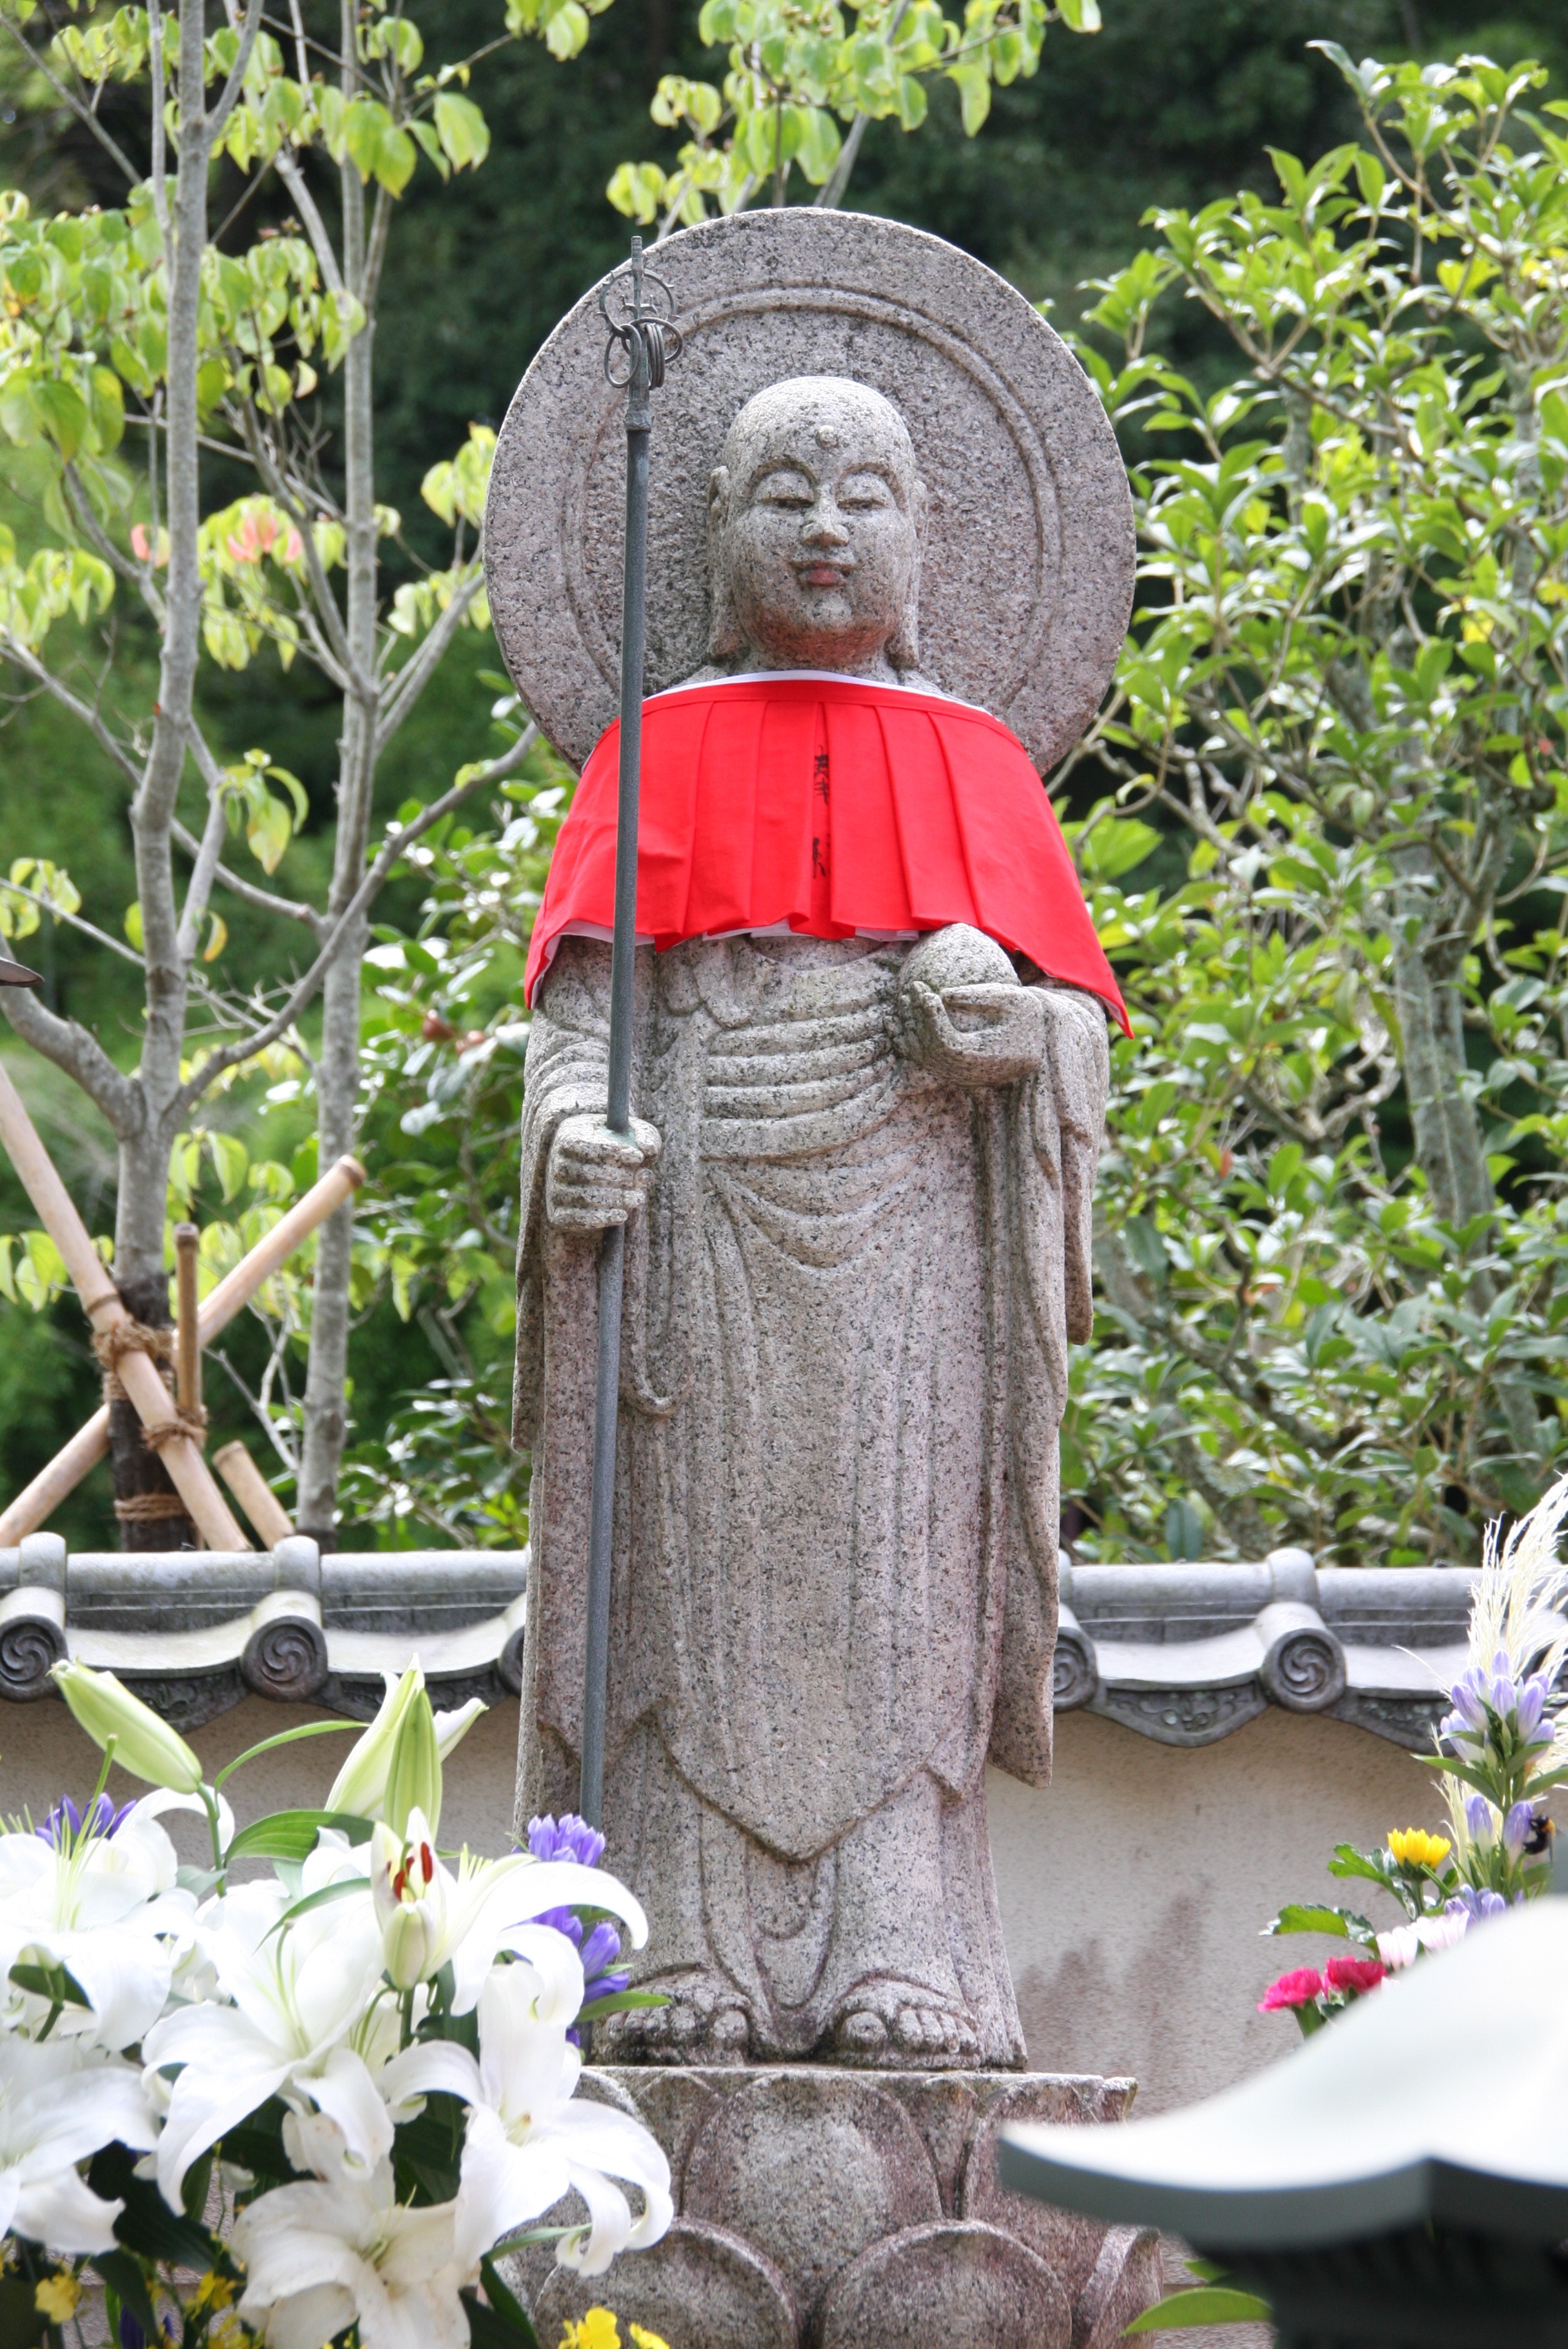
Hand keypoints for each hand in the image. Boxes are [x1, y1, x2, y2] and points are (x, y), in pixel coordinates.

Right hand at [545, 1113, 661, 1230]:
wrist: (595, 1171)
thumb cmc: (617, 1148)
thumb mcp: (632, 1134)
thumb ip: (645, 1135)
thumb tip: (648, 1149)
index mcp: (568, 1137)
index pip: (584, 1145)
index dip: (613, 1152)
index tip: (638, 1157)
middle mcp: (555, 1163)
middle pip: (586, 1173)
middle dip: (619, 1177)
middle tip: (641, 1178)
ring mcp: (554, 1190)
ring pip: (584, 1197)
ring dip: (616, 1199)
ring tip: (639, 1197)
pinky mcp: (558, 1214)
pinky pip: (577, 1219)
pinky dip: (602, 1218)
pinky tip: (623, 1215)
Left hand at [897, 980, 1044, 1089]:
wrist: (1038, 1042)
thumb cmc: (1027, 1017)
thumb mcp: (1013, 999)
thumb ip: (980, 997)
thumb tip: (944, 994)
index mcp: (985, 1057)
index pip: (947, 1043)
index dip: (932, 1019)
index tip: (926, 992)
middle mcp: (969, 1072)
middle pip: (930, 1050)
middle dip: (916, 1018)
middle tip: (911, 989)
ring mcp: (959, 1074)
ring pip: (923, 1057)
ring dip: (907, 1029)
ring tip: (900, 1001)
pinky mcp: (953, 1070)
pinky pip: (924, 1059)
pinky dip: (907, 1042)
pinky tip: (894, 1022)